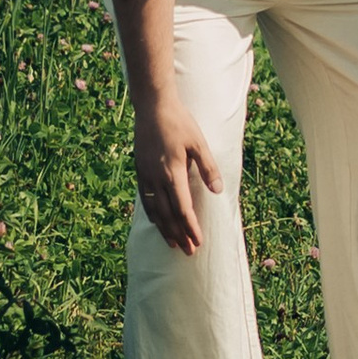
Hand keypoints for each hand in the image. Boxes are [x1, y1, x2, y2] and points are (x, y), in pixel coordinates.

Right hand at [133, 97, 223, 256]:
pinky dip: (152, 215)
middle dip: (179, 234)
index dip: (190, 227)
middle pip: (168, 214)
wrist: (152, 107)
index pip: (182, 208)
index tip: (198, 241)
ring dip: (165, 229)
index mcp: (173, 172)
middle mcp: (157, 178)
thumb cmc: (180, 123)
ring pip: (154, 210)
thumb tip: (217, 191)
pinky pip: (145, 200)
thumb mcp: (199, 143)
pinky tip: (157, 223)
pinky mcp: (139, 171)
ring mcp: (146, 176)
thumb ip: (208, 168)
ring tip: (173, 243)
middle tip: (189, 251)